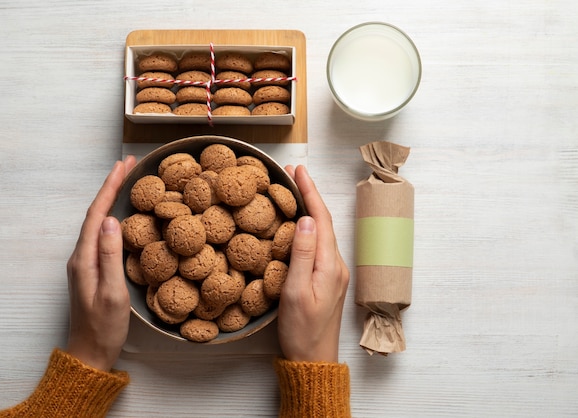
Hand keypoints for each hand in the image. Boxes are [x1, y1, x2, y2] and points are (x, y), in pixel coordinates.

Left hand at [66, 156, 136, 371]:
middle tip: (129, 164)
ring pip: (98, 222)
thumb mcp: (113, 293)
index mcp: (84, 259)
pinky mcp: (92, 268)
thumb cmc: (104, 328)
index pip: (96, 215)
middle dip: (111, 186)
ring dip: (111, 198)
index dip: (109, 188)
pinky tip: (122, 213)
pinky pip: (101, 234)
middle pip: (96, 213)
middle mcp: (81, 256)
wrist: (89, 352)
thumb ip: (110, 256)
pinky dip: (112, 216)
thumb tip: (112, 220)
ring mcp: (85, 262)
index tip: (123, 166)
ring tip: (127, 180)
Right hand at [277, 165, 349, 362]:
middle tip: (291, 174)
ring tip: (292, 191)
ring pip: (320, 231)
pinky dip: (308, 227)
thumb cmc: (301, 330)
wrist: (312, 359)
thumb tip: (305, 220)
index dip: (310, 192)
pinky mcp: (325, 279)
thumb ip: (301, 254)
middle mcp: (335, 264)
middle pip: (323, 221)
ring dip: (308, 209)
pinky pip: (317, 244)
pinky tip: (297, 223)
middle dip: (309, 195)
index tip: (298, 171)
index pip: (320, 219)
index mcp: (330, 264)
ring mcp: (332, 272)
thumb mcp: (295, 291)